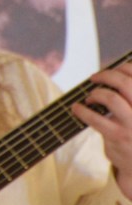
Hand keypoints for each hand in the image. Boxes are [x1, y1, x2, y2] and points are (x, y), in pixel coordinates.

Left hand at [72, 62, 131, 198]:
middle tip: (94, 77)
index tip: (113, 68)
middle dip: (107, 75)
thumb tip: (111, 74)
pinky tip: (77, 108)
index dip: (124, 68)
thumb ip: (129, 98)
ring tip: (90, 97)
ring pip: (112, 98)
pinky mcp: (118, 136)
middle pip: (126, 83)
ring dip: (96, 93)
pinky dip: (82, 110)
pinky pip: (96, 118)